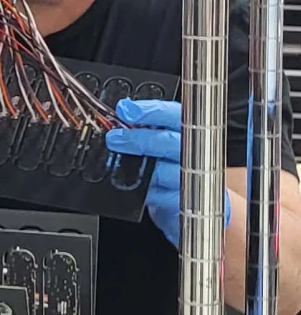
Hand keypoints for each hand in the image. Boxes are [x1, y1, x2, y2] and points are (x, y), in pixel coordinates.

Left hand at [105, 98, 230, 248]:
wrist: (200, 205)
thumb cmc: (178, 166)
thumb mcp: (167, 142)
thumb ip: (148, 129)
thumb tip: (118, 117)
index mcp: (191, 131)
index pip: (174, 115)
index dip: (150, 111)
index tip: (126, 109)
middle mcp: (197, 153)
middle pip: (170, 142)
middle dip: (139, 139)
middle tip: (114, 139)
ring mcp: (194, 180)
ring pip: (166, 172)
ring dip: (140, 168)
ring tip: (118, 165)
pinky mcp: (188, 205)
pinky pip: (163, 198)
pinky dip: (145, 192)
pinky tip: (132, 186)